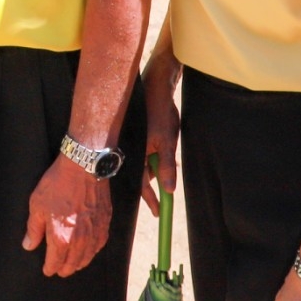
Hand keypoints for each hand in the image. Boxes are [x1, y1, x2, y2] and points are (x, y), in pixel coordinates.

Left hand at [22, 153, 112, 276]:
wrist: (83, 167)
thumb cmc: (58, 184)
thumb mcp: (37, 205)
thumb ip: (33, 229)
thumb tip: (29, 245)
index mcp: (61, 238)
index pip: (55, 263)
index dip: (49, 268)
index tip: (47, 270)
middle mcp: (80, 241)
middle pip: (72, 265)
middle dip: (64, 269)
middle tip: (59, 269)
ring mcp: (95, 233)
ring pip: (87, 258)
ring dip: (79, 263)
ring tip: (73, 263)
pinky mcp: (105, 223)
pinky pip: (99, 245)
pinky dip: (92, 251)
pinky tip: (89, 250)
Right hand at [142, 71, 179, 210]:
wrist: (157, 88)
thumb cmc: (161, 113)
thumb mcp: (168, 142)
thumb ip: (166, 166)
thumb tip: (169, 190)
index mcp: (136, 154)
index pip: (143, 184)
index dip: (151, 200)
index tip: (158, 213)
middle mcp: (132, 151)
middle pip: (142, 177)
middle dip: (153, 186)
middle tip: (161, 202)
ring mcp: (135, 144)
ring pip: (145, 165)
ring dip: (154, 171)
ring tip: (164, 169)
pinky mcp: (139, 137)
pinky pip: (145, 155)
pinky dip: (153, 160)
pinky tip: (160, 154)